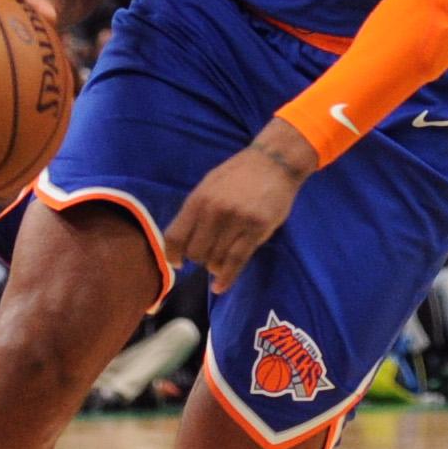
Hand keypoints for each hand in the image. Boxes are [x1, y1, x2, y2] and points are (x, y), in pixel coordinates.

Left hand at [163, 121, 314, 292]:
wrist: (275, 161)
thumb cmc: (239, 174)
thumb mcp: (209, 186)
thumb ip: (195, 211)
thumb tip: (181, 241)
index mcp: (198, 200)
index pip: (175, 237)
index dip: (172, 255)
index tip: (178, 263)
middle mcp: (214, 211)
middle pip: (195, 253)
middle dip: (199, 259)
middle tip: (209, 253)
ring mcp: (236, 221)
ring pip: (215, 260)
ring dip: (215, 266)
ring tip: (222, 260)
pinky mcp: (256, 230)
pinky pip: (236, 261)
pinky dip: (226, 278)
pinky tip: (219, 286)